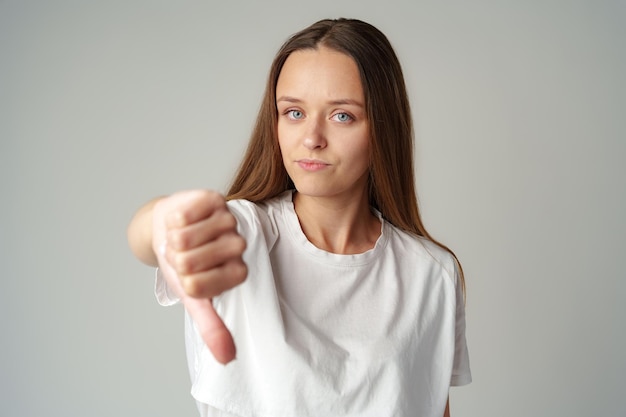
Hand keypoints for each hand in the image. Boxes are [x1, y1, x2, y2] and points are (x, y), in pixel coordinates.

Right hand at [152, 190, 246, 363]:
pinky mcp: (213, 199)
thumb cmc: (182, 263)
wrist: (167, 228)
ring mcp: (227, 220)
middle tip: (182, 253)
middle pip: (191, 262)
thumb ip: (212, 326)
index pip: (199, 286)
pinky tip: (181, 220)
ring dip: (173, 239)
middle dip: (175, 260)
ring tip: (180, 236)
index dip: (183, 280)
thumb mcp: (194, 297)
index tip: (187, 274)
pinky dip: (172, 221)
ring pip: (186, 239)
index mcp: (236, 271)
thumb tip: (228, 359)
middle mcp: (237, 245)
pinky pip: (183, 216)